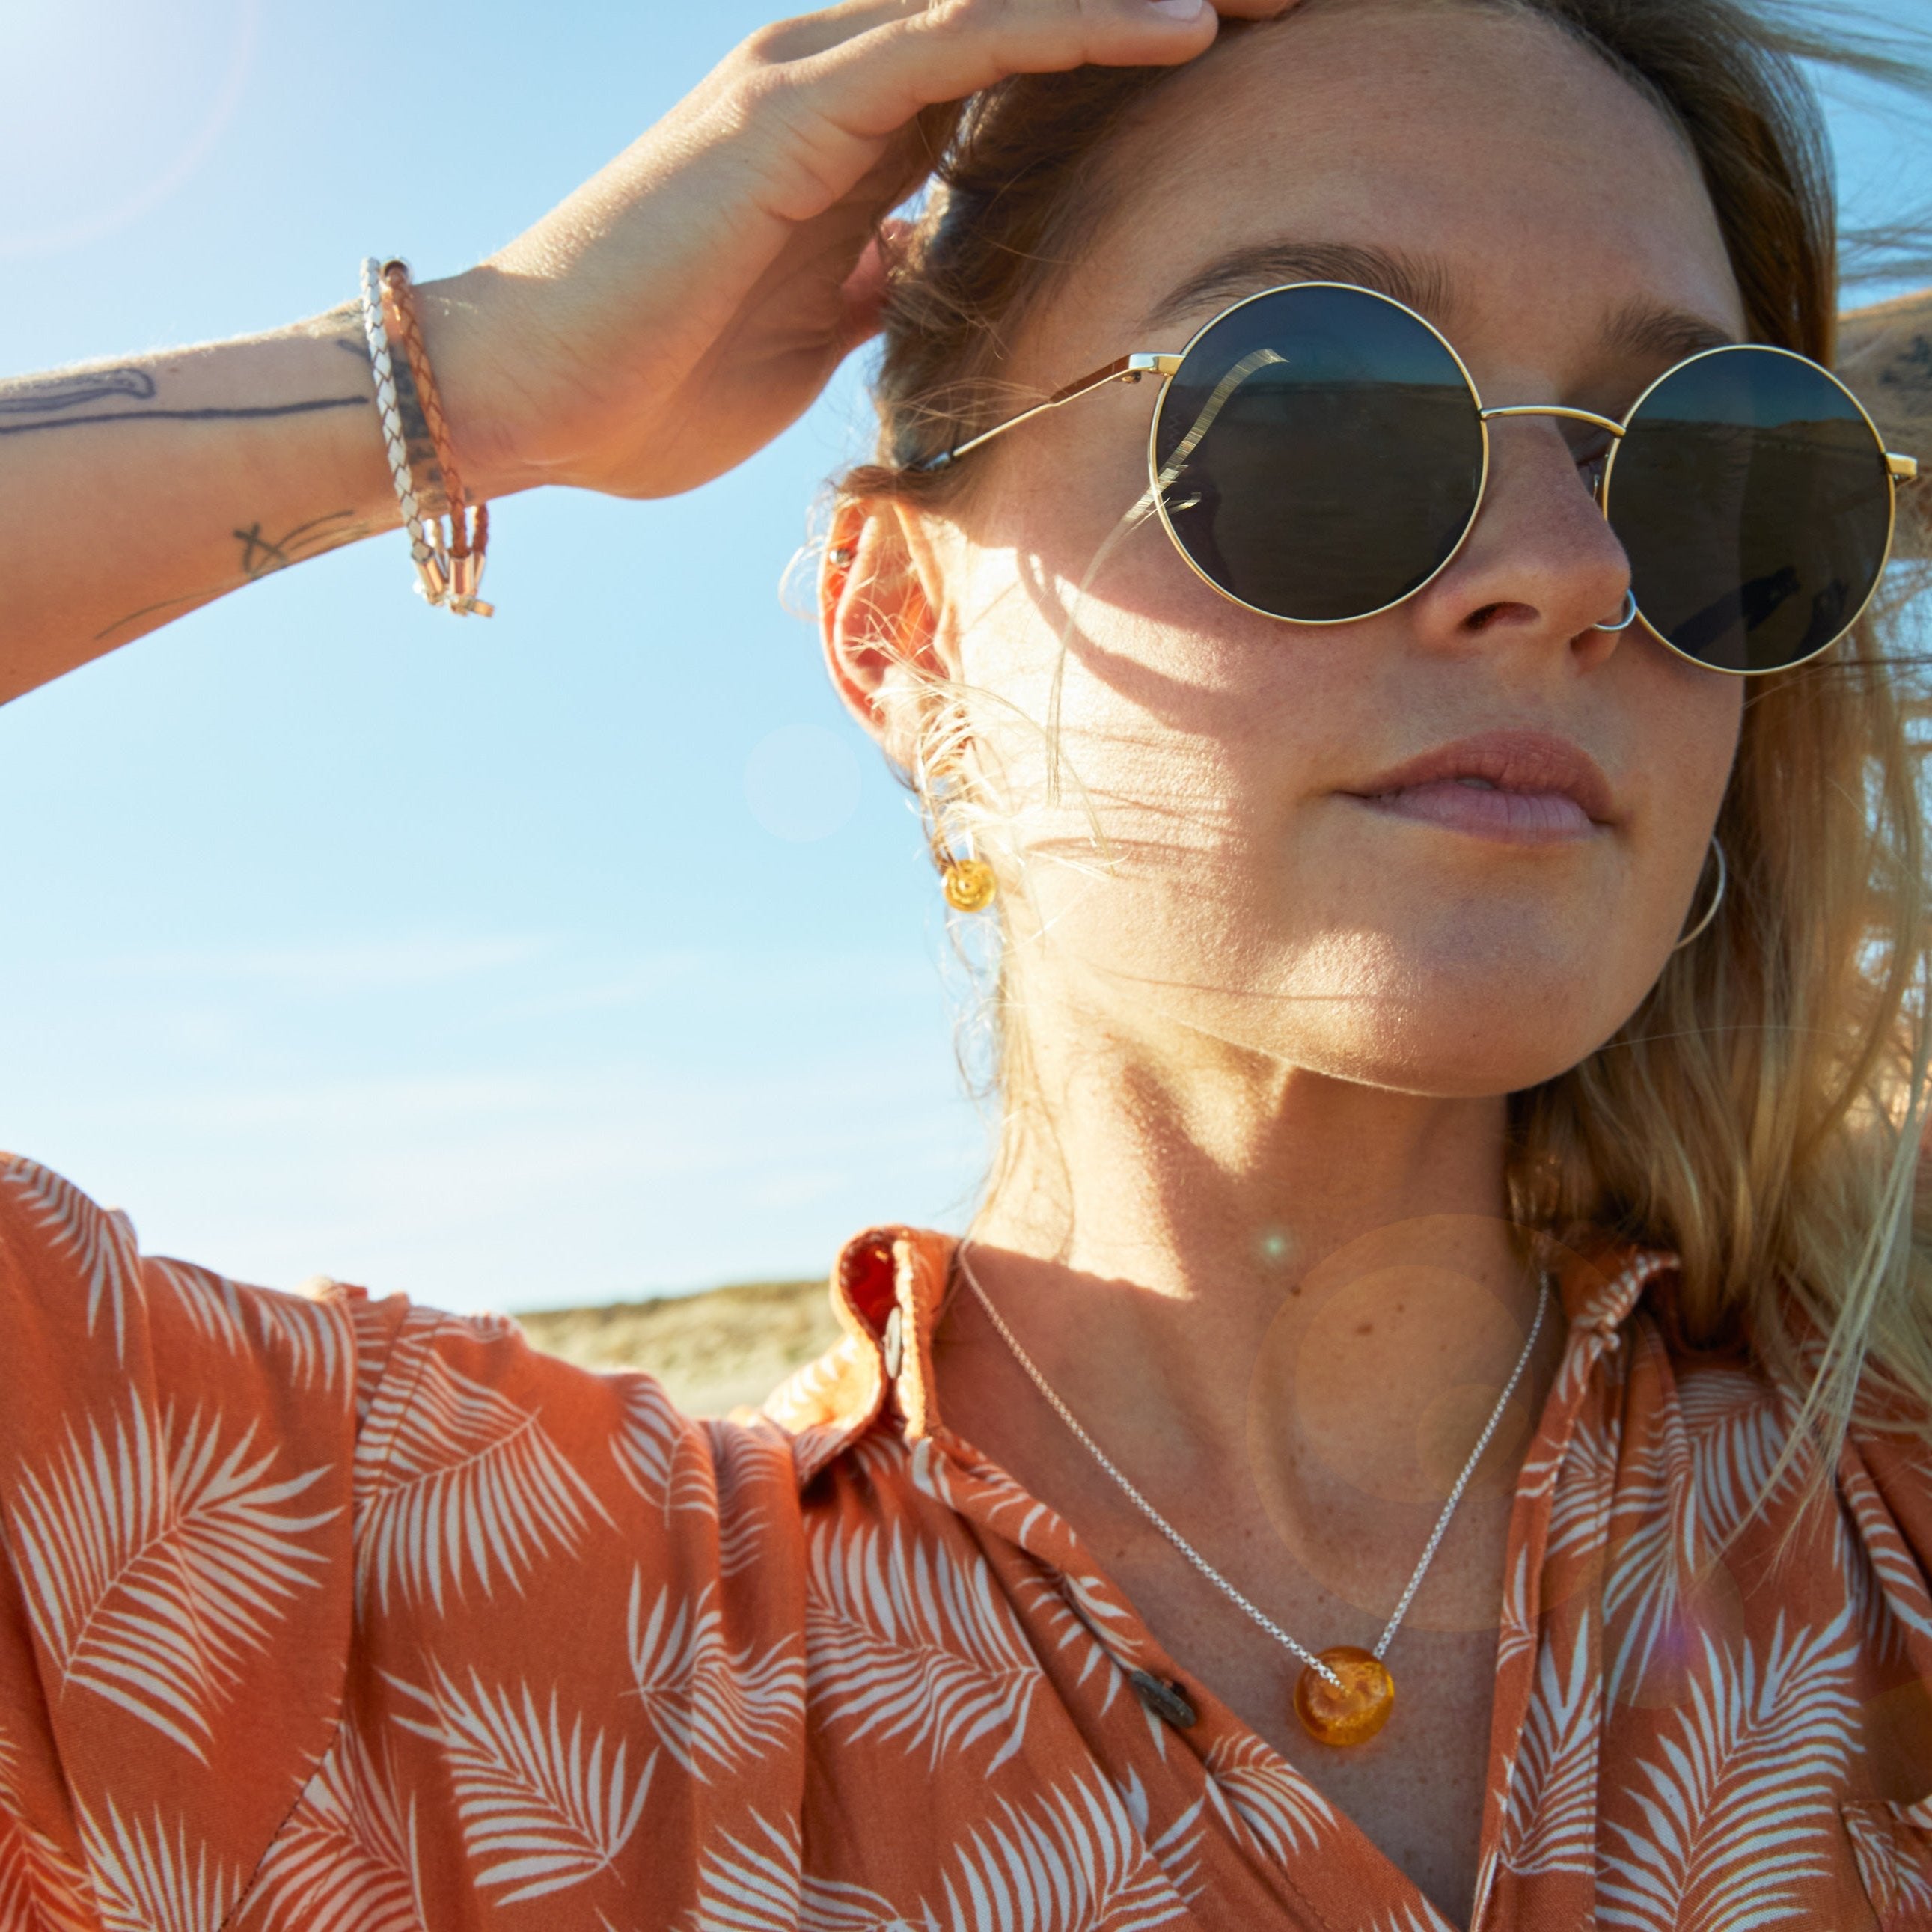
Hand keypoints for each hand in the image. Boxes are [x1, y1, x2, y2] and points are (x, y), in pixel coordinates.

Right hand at [430, 0, 1296, 501]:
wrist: (527, 398)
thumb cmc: (655, 382)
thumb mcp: (815, 334)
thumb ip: (878, 283)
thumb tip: (933, 277)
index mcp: (853, 136)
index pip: (1019, 63)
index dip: (1127, 53)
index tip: (1247, 67)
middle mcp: (841, 80)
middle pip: (1030, 9)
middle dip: (1165, 1)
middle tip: (1304, 3)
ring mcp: (815, 80)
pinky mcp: (798, 110)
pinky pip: (965, 38)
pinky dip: (1077, 24)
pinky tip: (1187, 27)